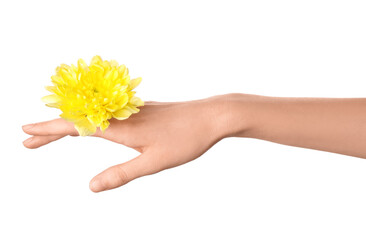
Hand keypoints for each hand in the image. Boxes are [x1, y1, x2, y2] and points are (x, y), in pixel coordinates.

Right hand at [22, 96, 227, 191]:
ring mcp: (131, 110)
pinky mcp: (141, 110)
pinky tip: (90, 125)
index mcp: (121, 127)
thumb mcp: (153, 163)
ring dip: (69, 125)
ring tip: (53, 135)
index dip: (49, 129)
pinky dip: (90, 120)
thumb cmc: (186, 139)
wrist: (211, 116)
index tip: (26, 132)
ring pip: (92, 115)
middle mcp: (122, 114)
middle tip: (29, 140)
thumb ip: (122, 174)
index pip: (75, 127)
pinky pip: (107, 113)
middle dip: (51, 129)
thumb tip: (91, 187)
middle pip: (78, 118)